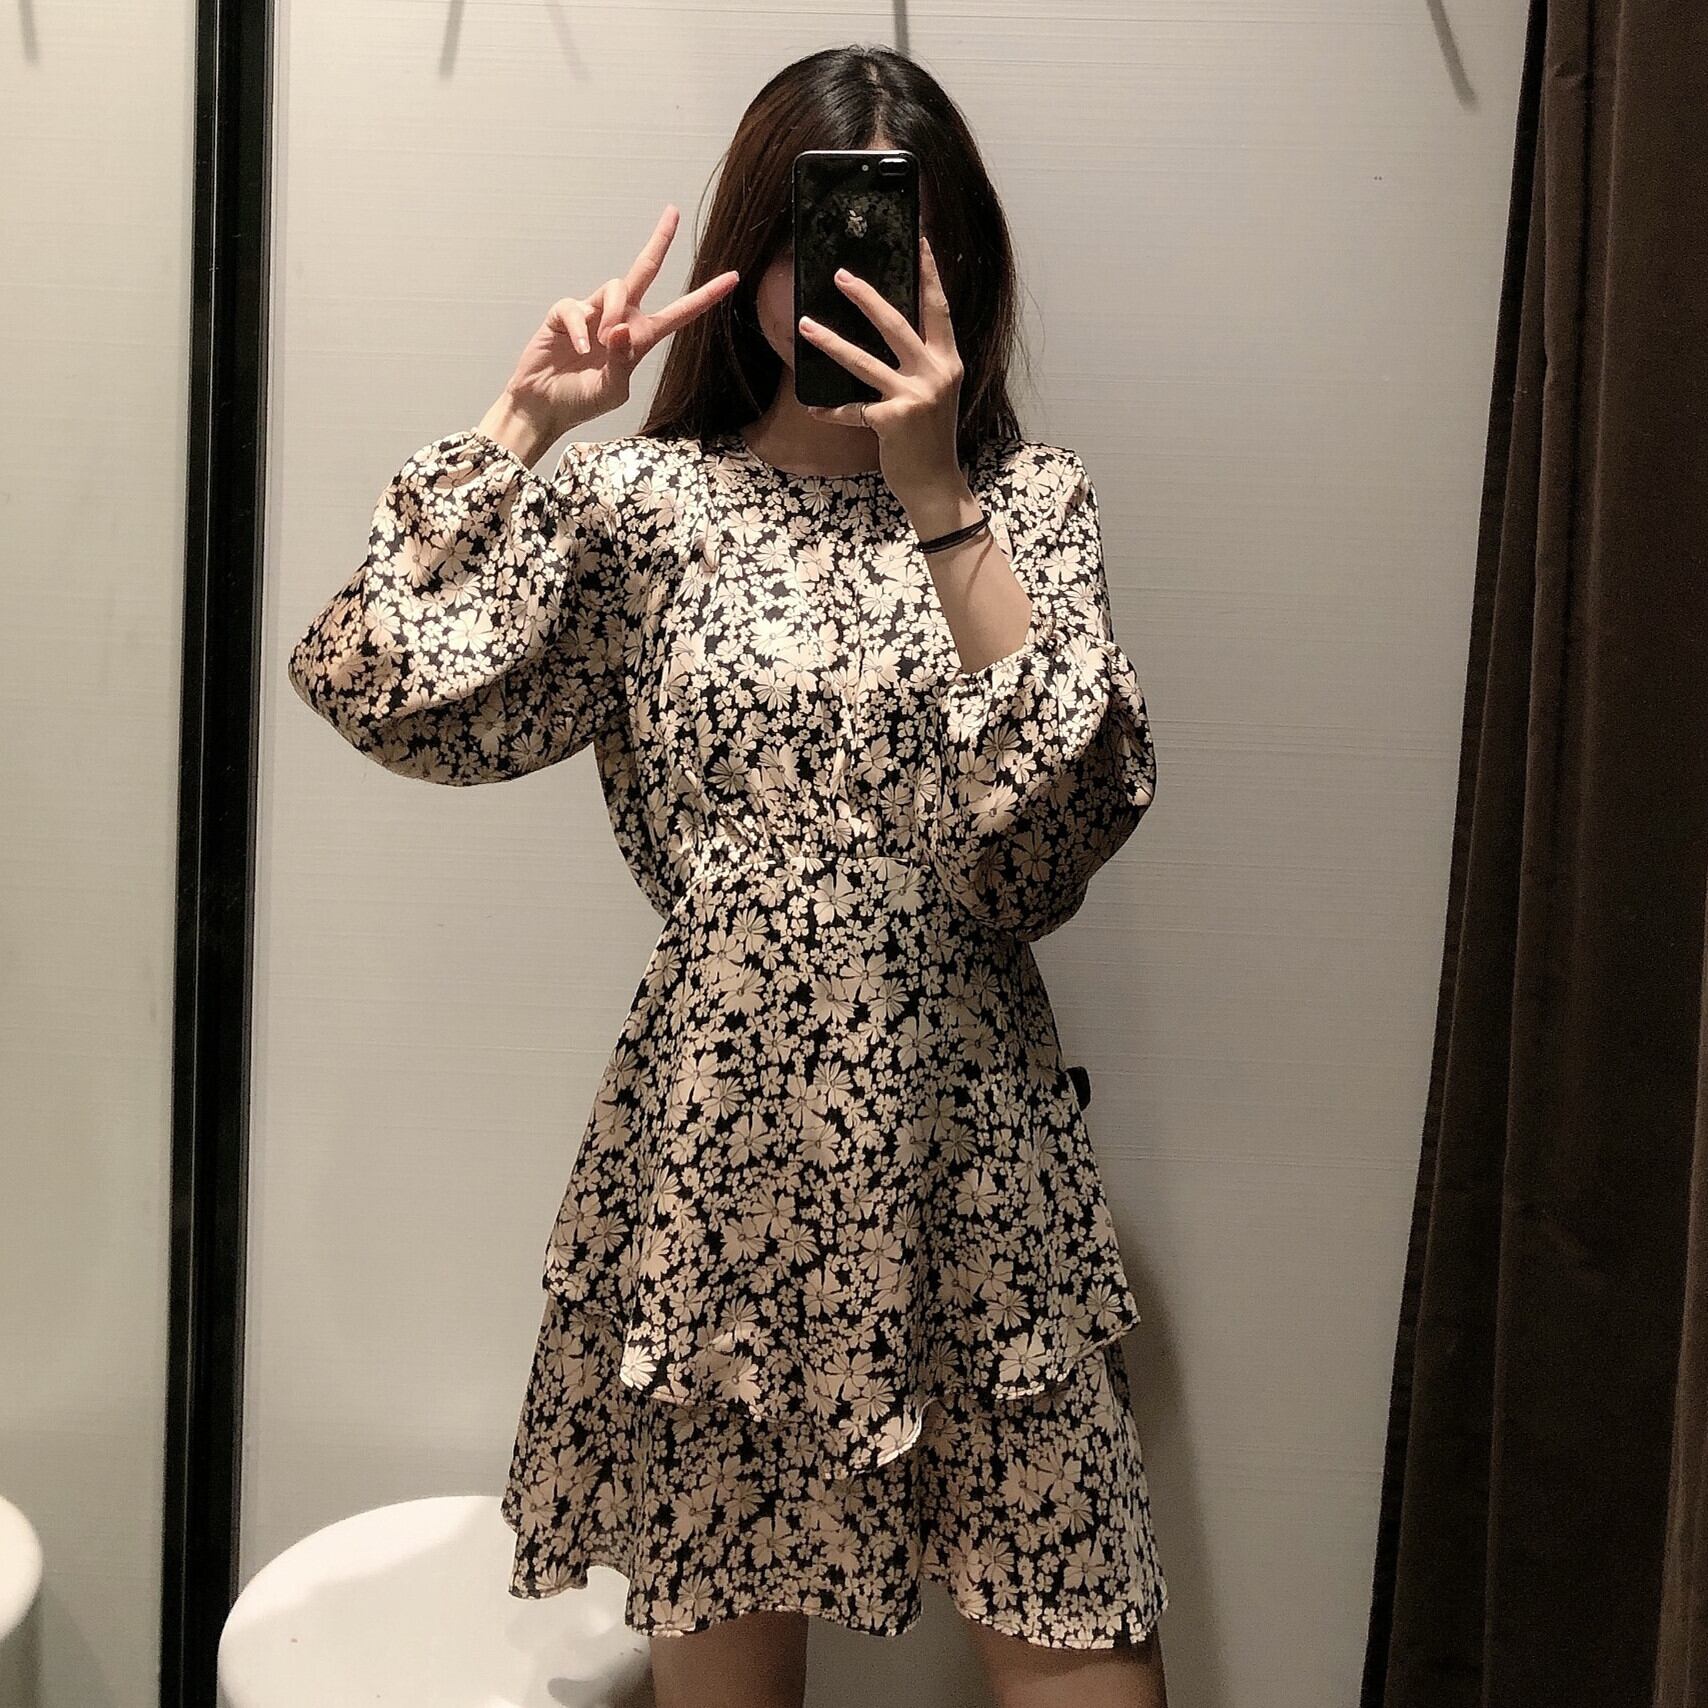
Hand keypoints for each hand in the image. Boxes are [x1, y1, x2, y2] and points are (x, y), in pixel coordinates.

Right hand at [504, 204, 739, 438]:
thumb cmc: (581, 401)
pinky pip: (577, 307)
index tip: (732, 277)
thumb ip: (621, 361)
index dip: (705, 296)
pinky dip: (580, 327)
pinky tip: (579, 348)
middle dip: (660, 242)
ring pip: (615, 287)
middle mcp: (620, 319)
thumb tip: (620, 327)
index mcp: (641, 338)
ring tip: (602, 340)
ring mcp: (593, 313)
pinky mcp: (565, 313)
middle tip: (674, 213)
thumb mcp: (612, 389)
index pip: (679, 313)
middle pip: (644, 271)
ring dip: (614, 311)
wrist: (543, 407)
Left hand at [797, 232, 965, 498]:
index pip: (938, 307)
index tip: (920, 238)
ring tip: (805, 325)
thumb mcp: (935, 392)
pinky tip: (813, 408)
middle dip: (865, 297)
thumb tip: (894, 328)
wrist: (936, 484)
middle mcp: (936, 374)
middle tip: (840, 275)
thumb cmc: (930, 437)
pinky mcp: (893, 421)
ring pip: (865, 361)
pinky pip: (853, 410)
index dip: (930, 272)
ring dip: (831, 342)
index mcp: (948, 361)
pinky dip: (832, 410)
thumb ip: (922, 362)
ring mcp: (914, 397)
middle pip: (896, 324)